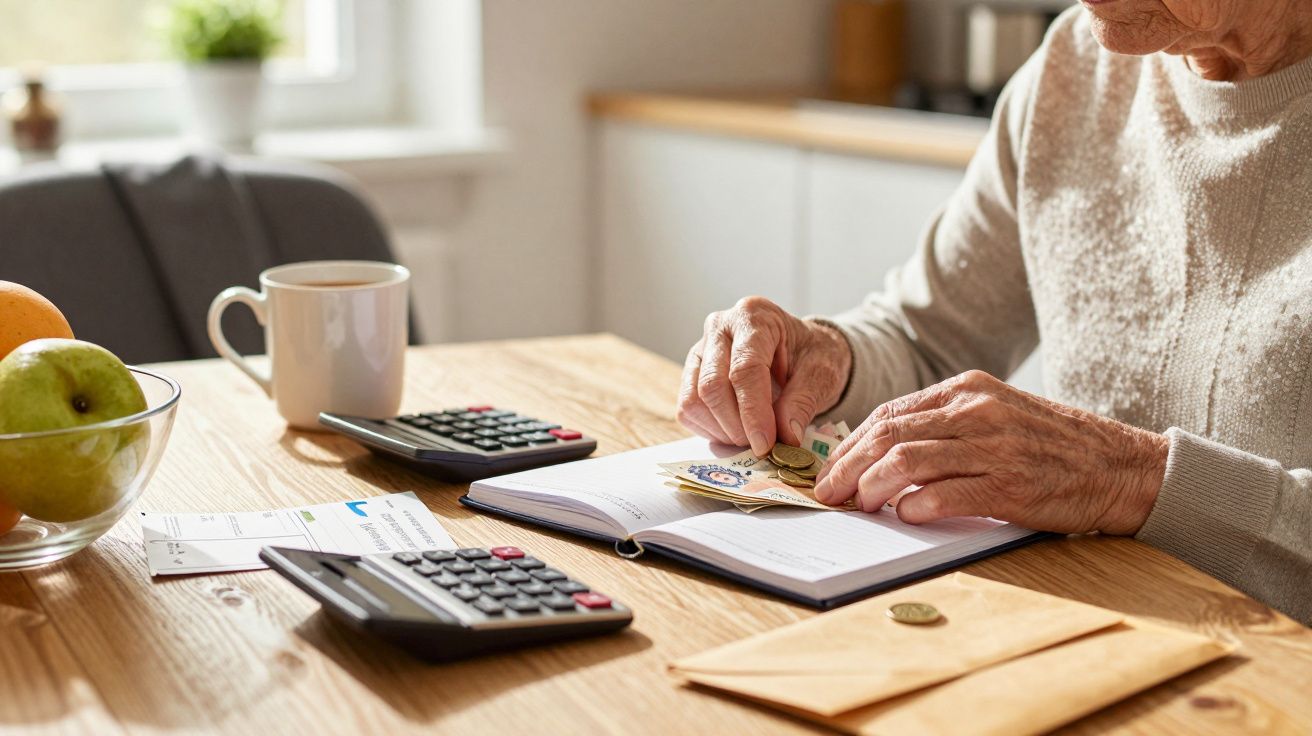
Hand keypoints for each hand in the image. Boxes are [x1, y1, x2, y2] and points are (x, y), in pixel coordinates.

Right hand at [677, 297, 851, 455]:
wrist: (802, 350)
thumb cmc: (811, 355)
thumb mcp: (822, 374)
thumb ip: (803, 402)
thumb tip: (786, 436)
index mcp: (755, 317)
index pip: (745, 369)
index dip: (753, 412)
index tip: (765, 445)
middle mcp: (720, 327)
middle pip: (712, 386)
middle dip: (737, 426)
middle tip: (762, 446)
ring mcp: (701, 349)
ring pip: (693, 400)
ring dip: (722, 431)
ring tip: (751, 437)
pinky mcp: (692, 372)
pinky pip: (687, 409)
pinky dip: (710, 430)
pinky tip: (736, 430)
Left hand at [812, 370, 1168, 534]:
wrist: (1123, 466)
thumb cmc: (1053, 446)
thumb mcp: (995, 414)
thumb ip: (944, 426)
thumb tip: (882, 455)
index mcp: (967, 389)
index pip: (889, 413)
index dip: (849, 445)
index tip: (829, 471)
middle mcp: (976, 411)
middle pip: (888, 434)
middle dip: (847, 467)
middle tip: (828, 495)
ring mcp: (994, 445)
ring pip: (908, 460)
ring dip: (872, 487)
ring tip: (858, 507)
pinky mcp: (1011, 484)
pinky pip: (948, 493)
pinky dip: (916, 506)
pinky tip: (903, 516)